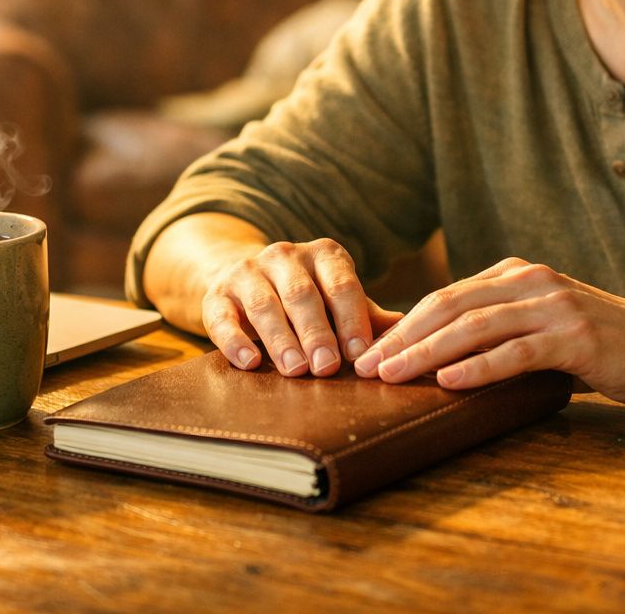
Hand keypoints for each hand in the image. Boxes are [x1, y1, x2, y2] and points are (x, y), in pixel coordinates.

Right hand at [202, 238, 403, 376]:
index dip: (351, 319)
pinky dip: (234, 341)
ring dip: (280, 339)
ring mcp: (247, 271)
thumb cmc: (307, 298)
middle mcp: (284, 256)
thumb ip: (367, 316)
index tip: (360, 353)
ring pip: (264, 304)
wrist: (244, 279)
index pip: (341, 284)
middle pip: (302, 294)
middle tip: (327, 368)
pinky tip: (249, 363)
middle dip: (316, 332)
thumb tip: (408, 330)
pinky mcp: (217, 294)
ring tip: (295, 370)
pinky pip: (222, 317)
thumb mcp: (337, 300)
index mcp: (323, 254)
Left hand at [353, 258, 624, 405]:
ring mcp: (554, 306)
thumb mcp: (543, 327)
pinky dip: (478, 366)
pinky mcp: (575, 336)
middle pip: (450, 306)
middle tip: (365, 366)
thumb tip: (437, 358)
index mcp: (516, 275)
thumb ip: (499, 331)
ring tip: (392, 375)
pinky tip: (449, 382)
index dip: (403, 323)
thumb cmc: (603, 345)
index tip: (369, 351)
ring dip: (427, 352)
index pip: (446, 297)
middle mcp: (531, 281)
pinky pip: (516, 351)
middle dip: (403, 337)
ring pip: (475, 326)